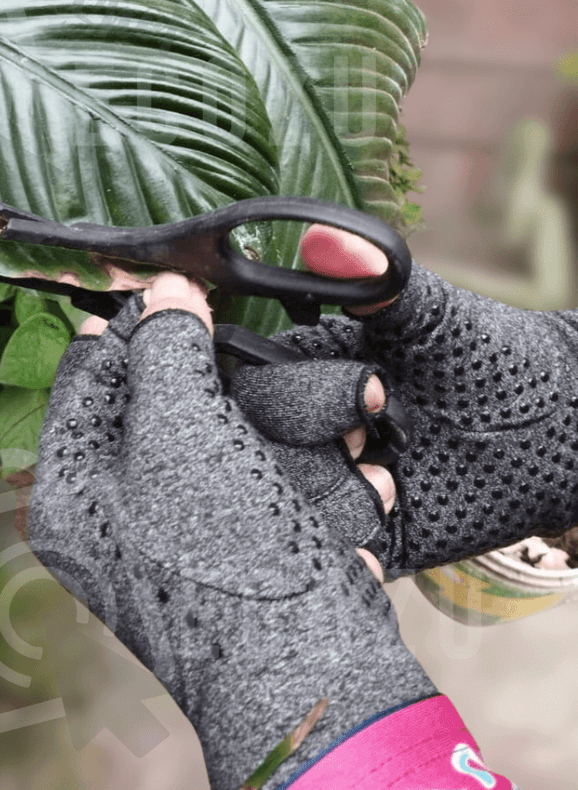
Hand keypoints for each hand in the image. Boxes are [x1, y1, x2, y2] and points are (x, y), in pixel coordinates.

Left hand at [79, 274, 395, 582]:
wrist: (317, 676)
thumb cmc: (225, 555)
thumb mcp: (179, 432)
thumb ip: (165, 349)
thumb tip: (165, 288)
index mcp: (77, 490)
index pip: (86, 379)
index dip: (126, 324)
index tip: (171, 287)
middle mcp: (125, 510)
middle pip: (169, 402)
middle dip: (235, 378)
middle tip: (249, 340)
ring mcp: (192, 526)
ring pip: (240, 433)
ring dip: (298, 421)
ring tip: (349, 412)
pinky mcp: (252, 537)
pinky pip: (278, 474)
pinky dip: (317, 470)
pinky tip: (357, 479)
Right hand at [233, 225, 577, 576]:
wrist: (558, 428)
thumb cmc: (490, 357)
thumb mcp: (431, 315)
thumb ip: (375, 277)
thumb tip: (319, 237)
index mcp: (299, 371)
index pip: (244, 388)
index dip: (287, 397)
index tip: (365, 394)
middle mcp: (299, 429)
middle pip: (246, 453)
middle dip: (311, 448)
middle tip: (370, 432)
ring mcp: (325, 485)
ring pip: (278, 509)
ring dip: (332, 495)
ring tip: (389, 474)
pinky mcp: (355, 535)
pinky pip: (323, 551)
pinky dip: (346, 540)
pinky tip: (390, 511)